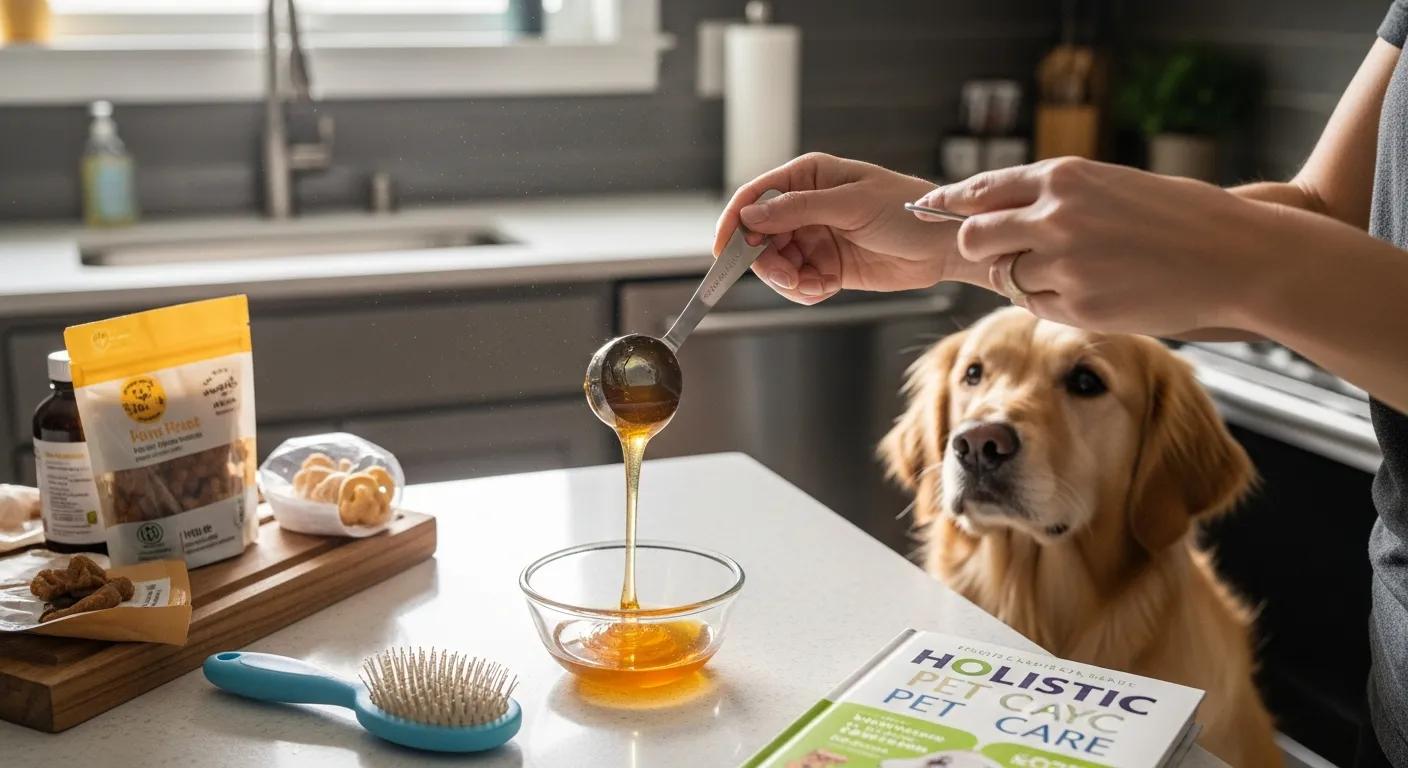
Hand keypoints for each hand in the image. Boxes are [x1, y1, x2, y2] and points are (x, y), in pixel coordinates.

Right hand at [715, 153, 953, 304]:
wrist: (942, 245)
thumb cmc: (906, 210)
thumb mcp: (851, 204)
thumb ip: (799, 209)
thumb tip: (751, 216)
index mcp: (808, 178)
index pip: (756, 197)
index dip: (735, 221)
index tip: (724, 249)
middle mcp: (806, 206)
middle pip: (761, 237)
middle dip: (767, 261)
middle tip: (786, 277)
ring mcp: (816, 237)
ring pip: (778, 264)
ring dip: (787, 281)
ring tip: (811, 286)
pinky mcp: (827, 265)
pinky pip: (800, 282)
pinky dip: (805, 291)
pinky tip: (824, 289)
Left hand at [915, 157, 1262, 335]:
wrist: (1235, 257)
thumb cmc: (1179, 218)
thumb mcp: (1111, 186)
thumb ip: (1057, 196)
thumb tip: (1003, 211)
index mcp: (1063, 177)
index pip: (982, 189)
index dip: (952, 202)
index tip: (932, 209)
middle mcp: (1054, 218)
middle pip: (974, 236)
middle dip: (979, 246)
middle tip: (1000, 253)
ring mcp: (1063, 265)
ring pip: (1005, 276)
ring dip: (1022, 277)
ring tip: (1071, 271)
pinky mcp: (1077, 307)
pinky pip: (1035, 306)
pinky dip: (1048, 301)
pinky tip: (1088, 290)